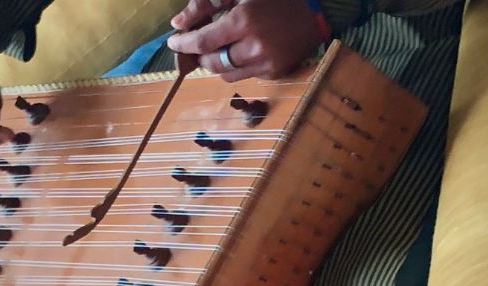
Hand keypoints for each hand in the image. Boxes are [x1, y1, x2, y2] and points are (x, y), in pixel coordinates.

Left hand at [167, 0, 324, 82]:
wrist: (314, 13)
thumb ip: (206, 5)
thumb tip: (178, 23)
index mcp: (244, 21)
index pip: (202, 42)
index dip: (183, 44)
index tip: (173, 41)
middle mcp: (255, 47)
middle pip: (212, 63)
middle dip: (199, 56)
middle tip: (194, 46)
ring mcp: (266, 63)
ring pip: (226, 74)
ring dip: (216, 63)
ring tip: (217, 49)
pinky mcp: (275, 73)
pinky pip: (244, 75)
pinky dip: (236, 66)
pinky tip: (241, 52)